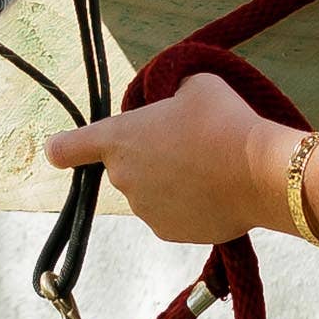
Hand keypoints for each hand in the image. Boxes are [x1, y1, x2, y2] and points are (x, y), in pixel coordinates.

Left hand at [40, 78, 294, 252]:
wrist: (259, 173)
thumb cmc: (225, 120)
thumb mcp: (196, 85)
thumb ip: (171, 93)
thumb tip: (173, 103)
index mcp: (119, 139)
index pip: (69, 147)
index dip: (64, 148)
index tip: (59, 152)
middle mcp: (122, 178)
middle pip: (126, 166)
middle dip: (148, 157)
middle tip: (187, 143)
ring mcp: (144, 210)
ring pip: (150, 192)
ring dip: (168, 182)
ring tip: (207, 168)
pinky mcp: (168, 233)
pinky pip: (171, 214)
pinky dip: (186, 205)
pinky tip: (214, 191)